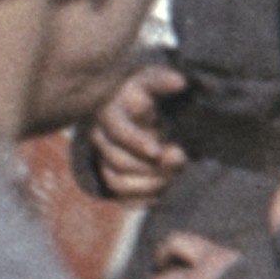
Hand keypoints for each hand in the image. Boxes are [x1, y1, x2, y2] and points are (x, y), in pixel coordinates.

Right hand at [75, 63, 187, 201]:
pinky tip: (164, 189)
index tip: (159, 150)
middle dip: (150, 165)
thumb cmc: (149, 92)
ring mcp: (103, 159)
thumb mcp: (153, 81)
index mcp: (109, 112)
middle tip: (179, 158)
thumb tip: (178, 82)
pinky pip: (121, 197)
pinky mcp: (111, 176)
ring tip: (173, 174)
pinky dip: (144, 197)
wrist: (145, 111)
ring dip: (149, 183)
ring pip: (116, 181)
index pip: (117, 131)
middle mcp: (100, 136)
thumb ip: (162, 82)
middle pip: (116, 160)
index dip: (137, 143)